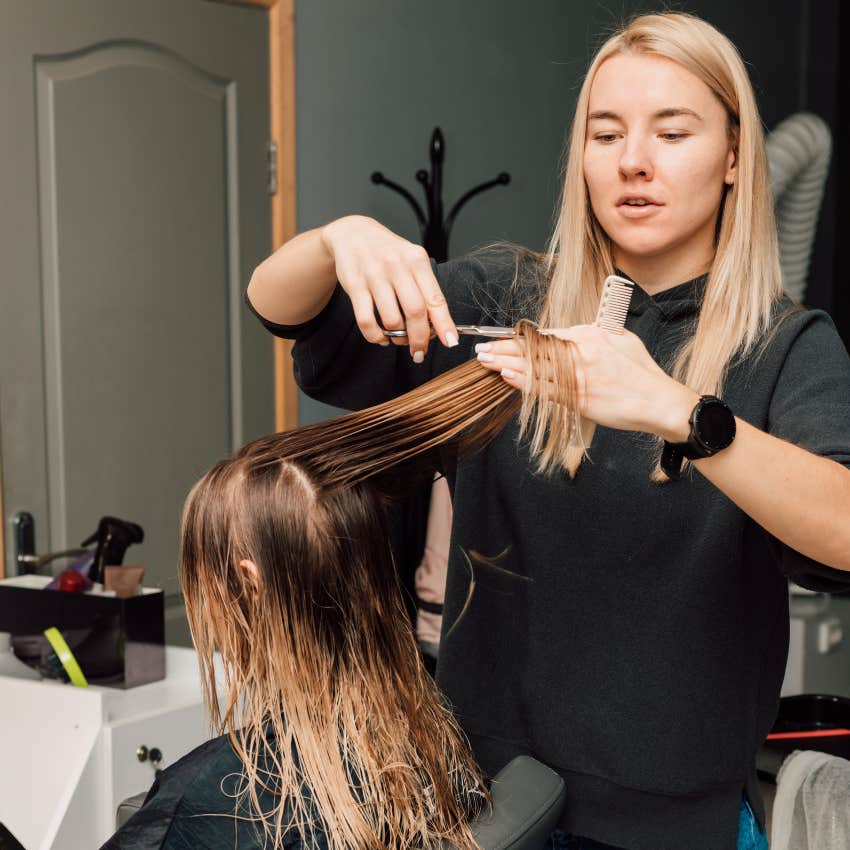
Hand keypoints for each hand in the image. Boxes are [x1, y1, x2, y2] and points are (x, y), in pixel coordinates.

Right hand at [321, 215, 457, 360]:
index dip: (444, 324)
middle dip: (420, 338)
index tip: (450, 341)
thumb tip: (438, 326)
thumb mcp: (412, 262)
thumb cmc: (389, 253)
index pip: (435, 298)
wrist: (353, 234)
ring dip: (397, 337)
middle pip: (415, 312)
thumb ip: (425, 289)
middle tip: (420, 352)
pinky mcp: (355, 285)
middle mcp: (397, 266)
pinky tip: (381, 337)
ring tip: (398, 339)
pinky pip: (366, 320)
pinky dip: (375, 336)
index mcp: (417, 260)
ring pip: (392, 319)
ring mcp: (374, 275)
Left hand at [474, 325, 699, 438]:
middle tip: (481, 349)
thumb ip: (592, 334)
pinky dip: (524, 383)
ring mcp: (577, 377)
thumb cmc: (640, 371)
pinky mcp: (578, 399)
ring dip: (506, 365)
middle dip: (504, 349)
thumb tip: (569, 333)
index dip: (519, 338)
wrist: (658, 401)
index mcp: (589, 336)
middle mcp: (580, 354)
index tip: (500, 339)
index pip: (545, 335)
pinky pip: (545, 390)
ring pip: (535, 369)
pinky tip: (507, 378)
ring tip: (485, 362)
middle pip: (534, 350)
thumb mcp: (619, 339)